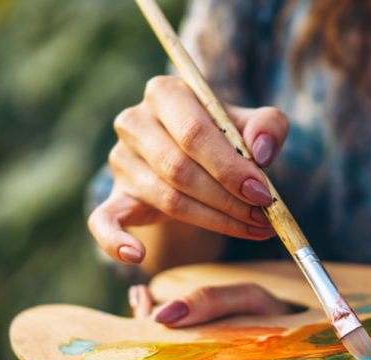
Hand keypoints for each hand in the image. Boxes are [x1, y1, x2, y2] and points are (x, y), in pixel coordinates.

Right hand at [88, 76, 288, 265]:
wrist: (193, 159)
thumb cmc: (224, 138)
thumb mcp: (251, 125)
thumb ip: (267, 127)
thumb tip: (261, 152)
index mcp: (166, 93)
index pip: (194, 132)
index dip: (230, 168)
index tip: (263, 195)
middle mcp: (135, 122)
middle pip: (180, 168)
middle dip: (227, 199)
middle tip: (263, 218)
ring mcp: (121, 160)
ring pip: (167, 199)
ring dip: (214, 221)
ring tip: (252, 230)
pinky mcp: (114, 196)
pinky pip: (103, 221)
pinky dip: (114, 241)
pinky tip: (136, 255)